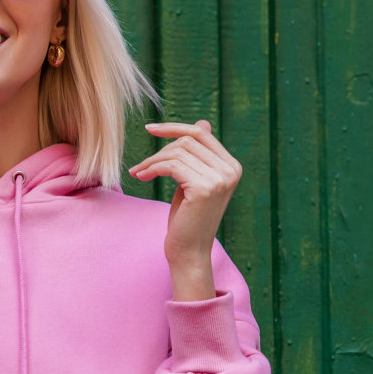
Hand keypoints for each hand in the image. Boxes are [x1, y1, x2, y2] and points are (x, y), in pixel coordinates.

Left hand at [128, 119, 241, 286]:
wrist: (189, 251)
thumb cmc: (188, 217)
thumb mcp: (193, 180)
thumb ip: (199, 154)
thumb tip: (202, 122)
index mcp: (232, 166)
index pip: (200, 133)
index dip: (173, 128)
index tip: (150, 128)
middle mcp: (231, 170)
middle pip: (188, 141)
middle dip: (160, 150)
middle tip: (142, 166)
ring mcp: (220, 179)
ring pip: (177, 152)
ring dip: (152, 161)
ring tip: (139, 172)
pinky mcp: (204, 188)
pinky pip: (171, 165)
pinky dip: (152, 168)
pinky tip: (141, 176)